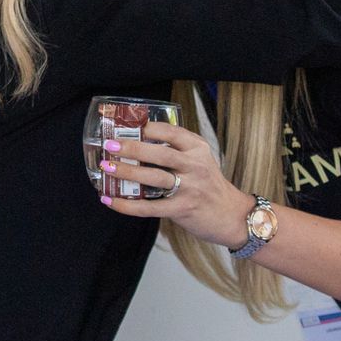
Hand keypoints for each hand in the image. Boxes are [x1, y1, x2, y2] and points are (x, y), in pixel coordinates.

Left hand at [97, 122, 251, 248]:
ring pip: (154, 177)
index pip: (171, 131)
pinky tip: (111, 200)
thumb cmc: (210, 185)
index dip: (146, 127)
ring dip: (127, 172)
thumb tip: (139, 141)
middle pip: (160, 153)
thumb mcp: (200, 160)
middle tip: (110, 145)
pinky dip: (128, 205)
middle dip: (132, 148)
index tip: (125, 125)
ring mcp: (189, 188)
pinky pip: (150, 207)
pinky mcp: (182, 209)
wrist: (232, 215)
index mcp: (198, 149)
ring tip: (108, 168)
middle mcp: (195, 166)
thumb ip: (177, 150)